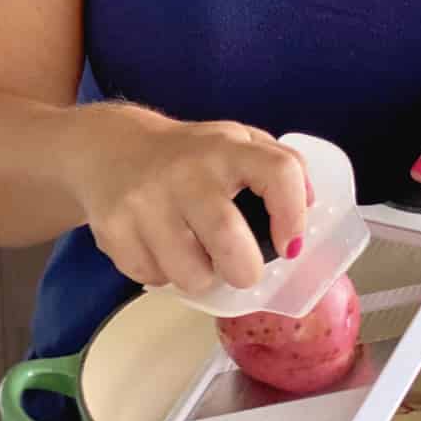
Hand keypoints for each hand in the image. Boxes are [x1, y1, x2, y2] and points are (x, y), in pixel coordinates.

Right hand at [70, 104, 310, 295]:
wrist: (109, 149)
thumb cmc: (188, 154)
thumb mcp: (235, 142)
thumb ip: (278, 164)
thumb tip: (310, 204)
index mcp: (227, 148)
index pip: (278, 172)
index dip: (294, 214)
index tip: (290, 244)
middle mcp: (187, 172)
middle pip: (229, 240)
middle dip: (245, 270)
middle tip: (243, 269)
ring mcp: (146, 202)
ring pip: (191, 274)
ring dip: (202, 278)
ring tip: (197, 256)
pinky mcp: (115, 230)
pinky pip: (153, 278)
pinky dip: (165, 276)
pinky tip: (162, 249)